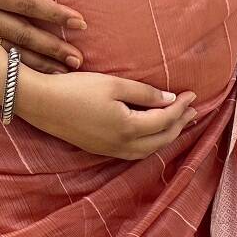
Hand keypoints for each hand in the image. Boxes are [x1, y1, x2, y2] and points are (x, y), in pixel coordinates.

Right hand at [0, 0, 86, 73]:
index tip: (79, 22)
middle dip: (52, 49)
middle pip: (22, 35)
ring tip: (63, 75)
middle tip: (79, 60)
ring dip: (36, 64)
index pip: (27, 3)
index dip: (54, 14)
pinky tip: (29, 76)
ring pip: (8, 52)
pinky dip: (13, 67)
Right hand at [17, 69, 197, 159]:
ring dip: (167, 136)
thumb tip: (171, 100)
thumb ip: (144, 93)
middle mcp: (122, 145)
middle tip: (194, 110)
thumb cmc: (78, 89)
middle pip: (161, 139)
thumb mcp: (113, 84)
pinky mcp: (101, 149)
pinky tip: (151, 133)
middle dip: (179, 124)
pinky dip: (150, 143)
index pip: (164, 120)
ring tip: (179, 122)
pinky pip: (136, 152)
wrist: (43, 104)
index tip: (193, 94)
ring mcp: (110, 150)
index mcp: (128, 128)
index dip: (181, 107)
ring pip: (149, 150)